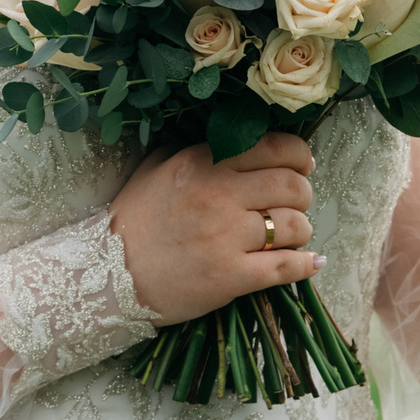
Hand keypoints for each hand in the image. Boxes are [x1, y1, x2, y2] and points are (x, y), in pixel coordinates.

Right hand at [106, 130, 322, 324]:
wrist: (108, 276)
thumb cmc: (134, 221)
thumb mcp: (157, 168)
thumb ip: (198, 150)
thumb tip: (238, 142)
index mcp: (203, 162)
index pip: (275, 148)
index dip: (299, 156)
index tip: (302, 165)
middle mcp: (219, 194)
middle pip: (293, 185)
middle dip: (303, 194)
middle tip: (295, 203)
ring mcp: (227, 237)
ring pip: (295, 225)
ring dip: (301, 230)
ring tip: (291, 236)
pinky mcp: (231, 276)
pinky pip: (286, 267)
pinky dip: (305, 265)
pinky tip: (312, 262)